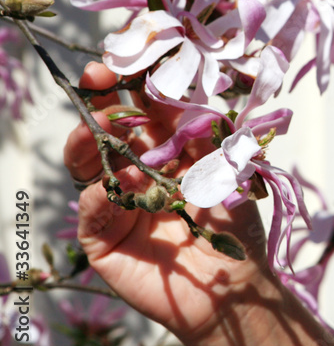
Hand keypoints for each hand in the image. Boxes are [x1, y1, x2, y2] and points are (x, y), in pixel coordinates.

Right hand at [64, 63, 275, 343]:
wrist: (235, 284)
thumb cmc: (234, 224)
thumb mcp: (225, 165)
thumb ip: (201, 127)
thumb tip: (172, 83)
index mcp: (168, 149)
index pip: (139, 108)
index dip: (128, 83)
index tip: (117, 60)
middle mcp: (138, 171)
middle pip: (106, 130)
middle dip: (100, 102)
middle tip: (99, 81)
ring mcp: (117, 202)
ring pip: (87, 163)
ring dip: (90, 140)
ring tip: (100, 129)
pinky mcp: (103, 237)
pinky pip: (90, 207)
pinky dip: (98, 192)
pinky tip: (112, 185)